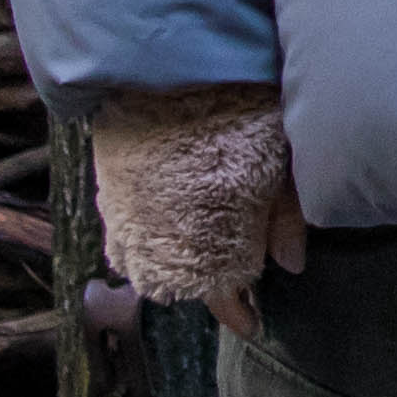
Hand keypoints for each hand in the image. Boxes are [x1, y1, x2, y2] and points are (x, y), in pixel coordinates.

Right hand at [90, 86, 307, 336]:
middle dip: (212, 281)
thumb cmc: (239, 114)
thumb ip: (287, 219)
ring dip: (181, 260)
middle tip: (241, 271)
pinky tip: (176, 222)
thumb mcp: (281, 165)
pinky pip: (131, 236)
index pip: (221, 298)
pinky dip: (157, 237)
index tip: (254, 325)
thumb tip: (289, 266)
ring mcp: (126, 223)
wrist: (168, 71)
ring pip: (154, 263)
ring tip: (209, 245)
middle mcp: (157, 247)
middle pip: (185, 283)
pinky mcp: (107, 196)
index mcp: (204, 247)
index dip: (239, 313)